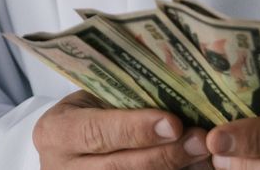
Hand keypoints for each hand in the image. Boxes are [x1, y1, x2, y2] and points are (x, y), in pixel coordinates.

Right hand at [34, 90, 212, 168]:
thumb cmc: (86, 112)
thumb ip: (123, 102)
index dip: (136, 129)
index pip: (97, 132)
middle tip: (200, 140)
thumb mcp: (92, 99)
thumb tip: (177, 96)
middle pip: (119, 166)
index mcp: (56, 131)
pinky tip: (194, 168)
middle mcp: (63, 166)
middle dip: (164, 154)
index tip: (173, 123)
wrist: (65, 146)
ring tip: (203, 156)